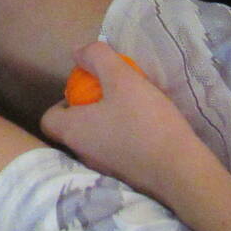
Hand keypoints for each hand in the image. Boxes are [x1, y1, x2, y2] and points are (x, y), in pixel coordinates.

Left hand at [39, 42, 212, 202]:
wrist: (182, 172)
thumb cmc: (145, 122)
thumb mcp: (122, 79)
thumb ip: (97, 58)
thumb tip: (78, 51)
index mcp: (73, 132)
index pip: (48, 120)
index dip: (60, 102)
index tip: (84, 90)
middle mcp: (83, 155)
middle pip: (74, 130)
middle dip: (89, 110)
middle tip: (111, 95)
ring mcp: (106, 171)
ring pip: (97, 142)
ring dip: (109, 124)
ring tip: (133, 109)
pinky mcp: (128, 179)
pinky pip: (118, 154)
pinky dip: (126, 140)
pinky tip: (148, 130)